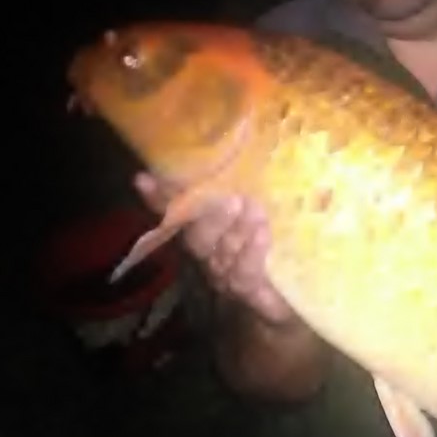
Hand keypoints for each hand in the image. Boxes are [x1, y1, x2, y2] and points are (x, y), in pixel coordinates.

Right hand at [134, 172, 295, 326]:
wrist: (294, 293)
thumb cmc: (271, 245)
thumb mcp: (258, 213)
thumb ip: (244, 190)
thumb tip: (247, 143)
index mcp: (205, 232)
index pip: (176, 213)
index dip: (158, 198)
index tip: (143, 179)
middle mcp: (210, 254)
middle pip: (197, 237)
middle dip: (210, 216)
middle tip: (230, 198)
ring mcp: (226, 275)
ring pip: (222, 252)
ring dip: (237, 229)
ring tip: (254, 209)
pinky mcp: (248, 292)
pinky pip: (244, 272)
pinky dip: (252, 252)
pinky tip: (261, 233)